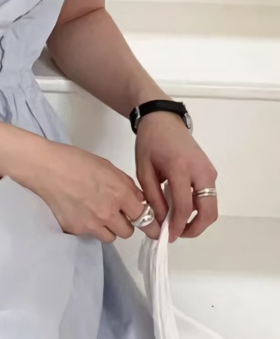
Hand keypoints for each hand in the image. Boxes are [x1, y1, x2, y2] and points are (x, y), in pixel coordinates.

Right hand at [24, 142, 159, 241]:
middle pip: (128, 231)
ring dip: (108, 228)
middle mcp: (109, 212)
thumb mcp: (106, 166)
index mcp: (119, 193)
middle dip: (124, 223)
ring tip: (96, 213)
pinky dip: (89, 226)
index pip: (143, 216)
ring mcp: (92, 223)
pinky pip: (90, 234)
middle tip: (115, 212)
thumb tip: (137, 199)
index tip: (148, 225)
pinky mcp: (76, 229)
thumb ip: (125, 184)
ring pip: (110, 237)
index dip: (146, 220)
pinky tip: (79, 211)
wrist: (46, 167)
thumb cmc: (75, 160)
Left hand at [135, 112, 217, 241]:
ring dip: (197, 219)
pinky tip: (179, 205)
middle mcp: (201, 171)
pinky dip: (198, 206)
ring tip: (176, 221)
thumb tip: (161, 221)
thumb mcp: (143, 169)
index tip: (168, 236)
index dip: (177, 226)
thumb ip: (152, 196)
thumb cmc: (149, 142)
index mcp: (180, 168)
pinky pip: (208, 195)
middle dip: (195, 228)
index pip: (185, 206)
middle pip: (208, 211)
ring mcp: (209, 171)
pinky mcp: (210, 171)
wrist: (163, 119)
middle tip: (177, 234)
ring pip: (211, 205)